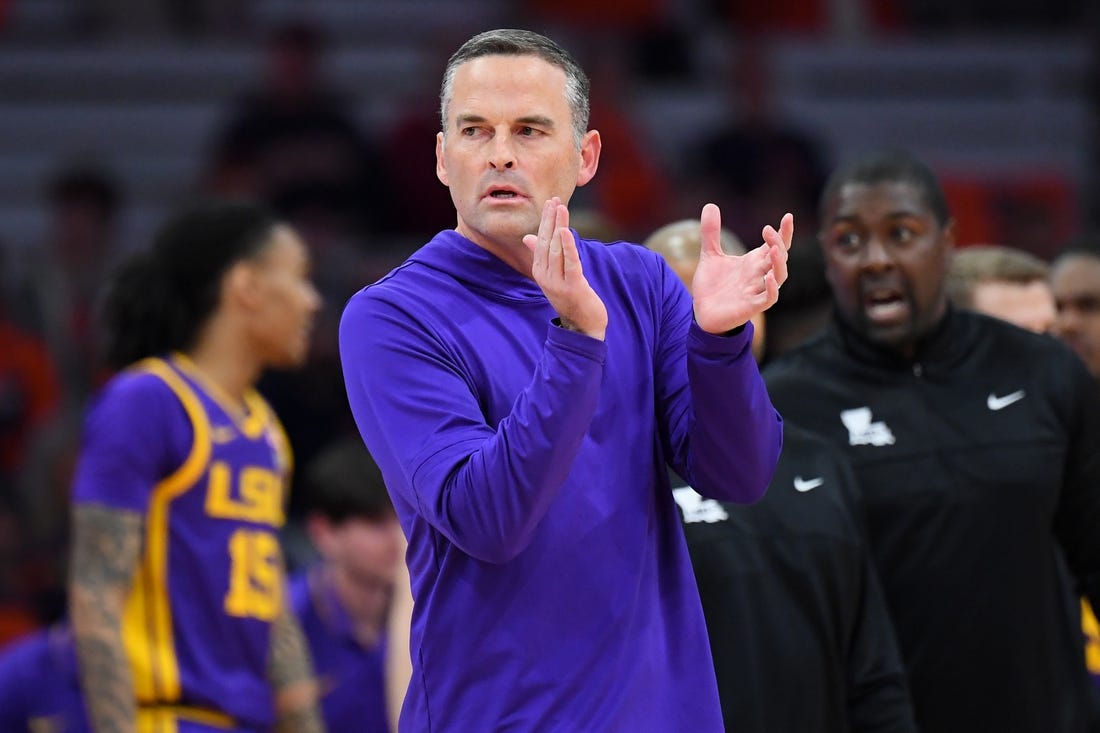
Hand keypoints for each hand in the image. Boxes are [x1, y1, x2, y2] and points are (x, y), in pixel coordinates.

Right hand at [523, 198, 607, 339]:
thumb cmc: (571, 298)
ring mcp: (557, 283)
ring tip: (561, 208)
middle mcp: (545, 277)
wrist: (583, 327)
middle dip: (550, 220)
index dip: (545, 221)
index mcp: (540, 271)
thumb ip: (542, 256)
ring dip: (559, 227)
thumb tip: (528, 237)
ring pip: (556, 250)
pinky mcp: (572, 287)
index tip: (550, 203)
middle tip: (554, 200)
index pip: (541, 241)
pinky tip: (566, 231)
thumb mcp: (554, 276)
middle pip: (547, 242)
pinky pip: (569, 263)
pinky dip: (568, 246)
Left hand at [691, 204, 792, 333]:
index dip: (784, 232)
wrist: (702, 314)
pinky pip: (769, 298)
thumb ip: (711, 232)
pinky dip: (772, 289)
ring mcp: (757, 290)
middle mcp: (759, 275)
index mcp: (754, 262)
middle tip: (768, 230)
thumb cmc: (712, 286)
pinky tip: (769, 278)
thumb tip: (710, 205)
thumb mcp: (710, 255)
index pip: (776, 245)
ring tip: (774, 249)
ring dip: (779, 263)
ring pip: (780, 276)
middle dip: (778, 243)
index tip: (788, 216)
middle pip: (780, 257)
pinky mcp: (752, 306)